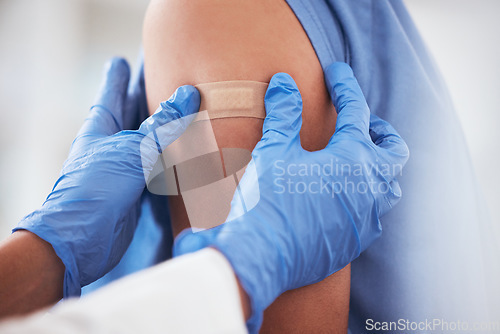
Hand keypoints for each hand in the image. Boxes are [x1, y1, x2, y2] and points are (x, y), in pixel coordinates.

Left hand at [14, 57, 199, 297]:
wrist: (83, 238)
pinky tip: (188, 148)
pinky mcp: (140, 187)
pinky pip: (161, 164)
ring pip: (152, 139)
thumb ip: (161, 125)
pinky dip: (175, 154)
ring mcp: (127, 167)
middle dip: (147, 95)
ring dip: (166, 126)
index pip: (113, 94)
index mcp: (102, 128)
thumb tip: (188, 94)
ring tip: (184, 109)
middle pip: (134, 112)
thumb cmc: (97, 188)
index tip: (124, 60)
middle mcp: (114, 144)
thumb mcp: (130, 150)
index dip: (120, 76)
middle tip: (164, 77)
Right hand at [173, 62, 408, 331]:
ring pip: (389, 186)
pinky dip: (366, 197)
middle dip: (381, 131)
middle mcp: (370, 188)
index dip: (344, 86)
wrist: (263, 256)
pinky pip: (374, 213)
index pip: (356, 111)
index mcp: (353, 159)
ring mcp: (368, 218)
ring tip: (358, 161)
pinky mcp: (357, 240)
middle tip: (363, 123)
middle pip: (394, 151)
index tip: (336, 72)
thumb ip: (283, 114)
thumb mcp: (273, 151)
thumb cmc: (268, 201)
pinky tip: (345, 198)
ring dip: (378, 167)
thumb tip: (283, 82)